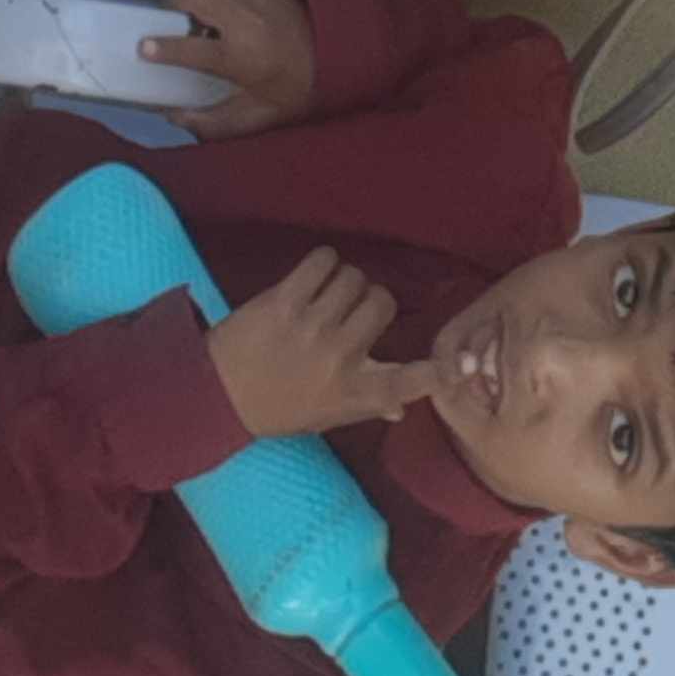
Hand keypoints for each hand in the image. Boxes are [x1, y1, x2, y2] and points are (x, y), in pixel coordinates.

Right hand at [160, 0, 320, 140]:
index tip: (144, 48)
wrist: (343, 52)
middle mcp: (245, 19)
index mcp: (243, 55)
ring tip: (186, 16)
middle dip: (172, 6)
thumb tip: (174, 117)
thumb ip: (213, 121)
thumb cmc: (297, 89)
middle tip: (163, 21)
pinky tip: (216, 13)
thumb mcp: (258, 117)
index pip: (194, 48)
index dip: (166, 48)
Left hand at [209, 249, 428, 440]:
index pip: (404, 384)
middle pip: (382, 303)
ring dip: (343, 282)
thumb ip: (370, 404)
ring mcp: (311, 327)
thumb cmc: (279, 406)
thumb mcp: (327, 415)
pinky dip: (322, 263)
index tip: (458, 366)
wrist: (216, 394)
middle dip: (371, 301)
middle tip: (351, 312)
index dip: (433, 373)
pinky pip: (322, 261)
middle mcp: (338, 359)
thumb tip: (404, 406)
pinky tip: (312, 278)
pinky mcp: (284, 301)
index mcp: (352, 392)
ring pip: (353, 278)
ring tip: (326, 296)